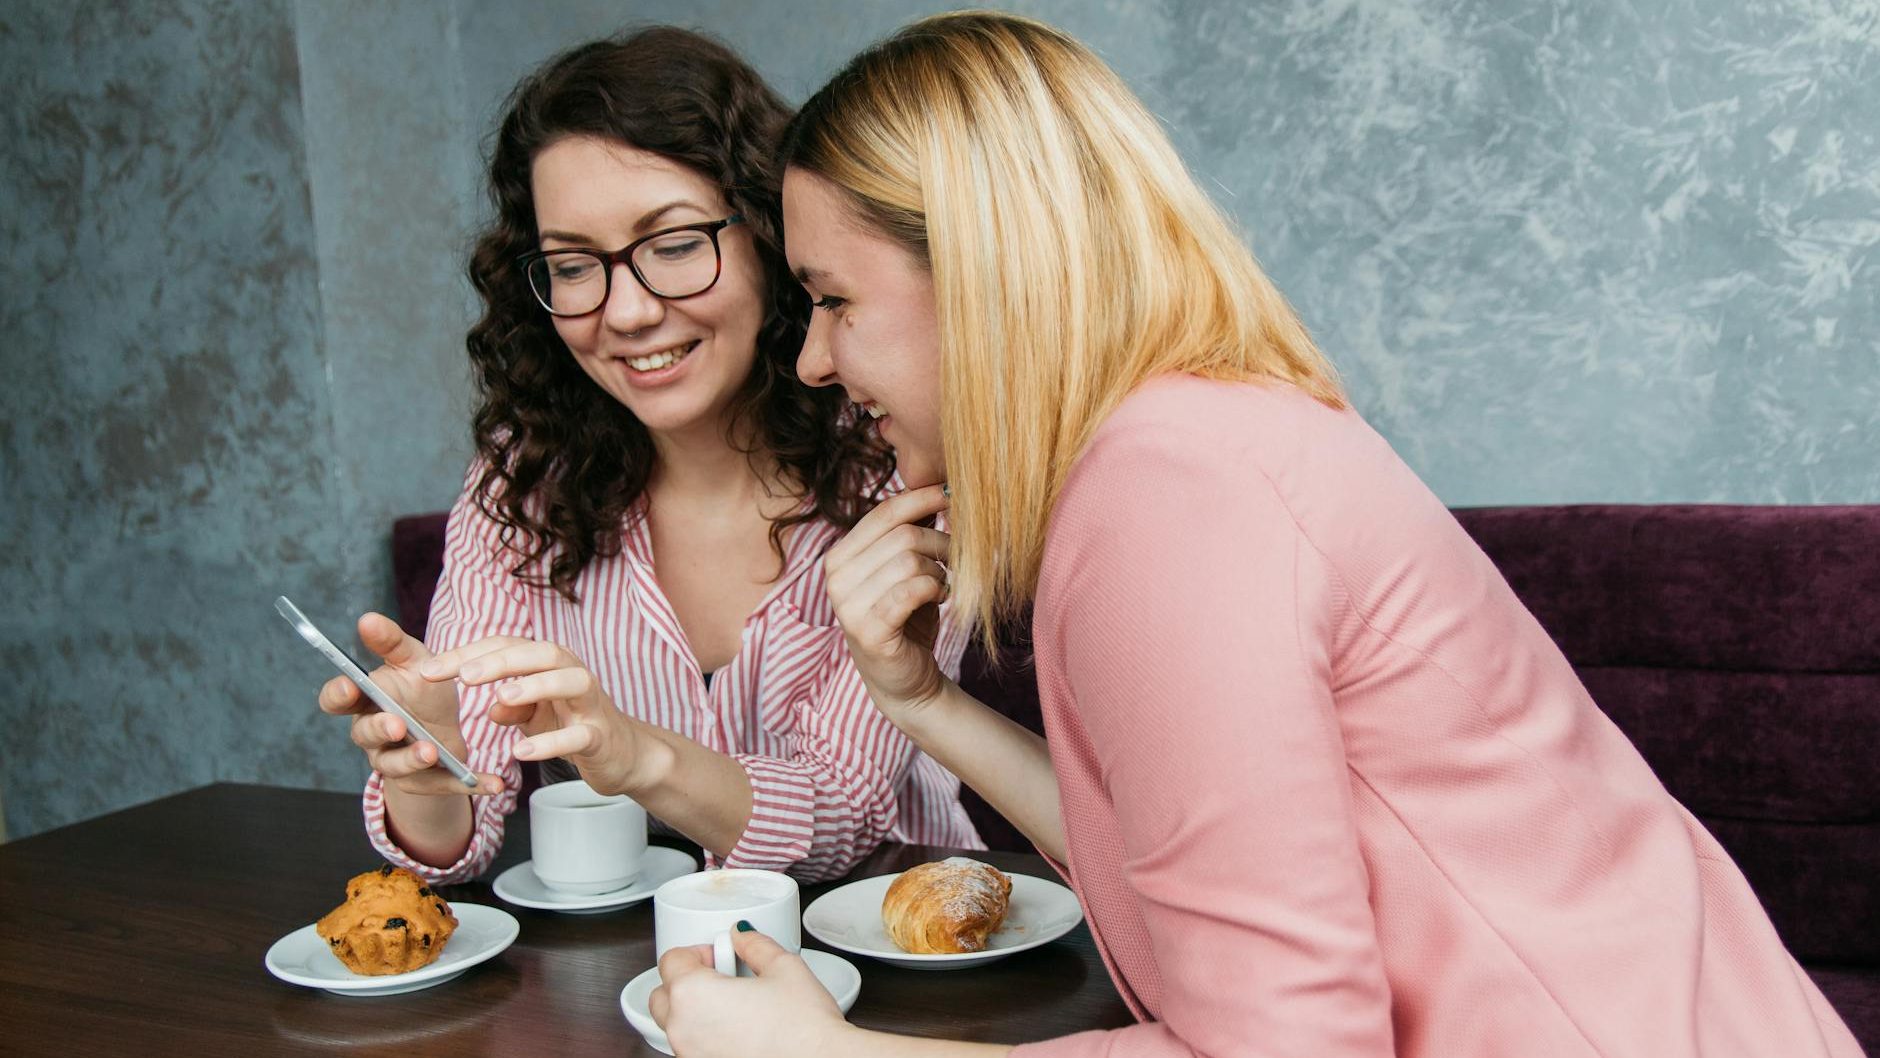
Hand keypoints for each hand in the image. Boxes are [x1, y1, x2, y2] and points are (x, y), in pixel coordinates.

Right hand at [317, 613, 502, 796]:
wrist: (445, 725)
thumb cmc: (421, 687)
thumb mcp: (413, 660)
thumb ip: (391, 642)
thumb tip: (367, 618)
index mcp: (365, 700)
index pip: (336, 700)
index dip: (338, 695)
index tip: (350, 687)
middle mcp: (372, 734)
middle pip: (365, 734)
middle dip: (380, 729)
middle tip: (397, 724)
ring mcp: (394, 760)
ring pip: (394, 765)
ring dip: (411, 759)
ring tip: (431, 751)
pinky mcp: (422, 781)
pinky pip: (441, 785)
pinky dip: (467, 784)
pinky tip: (492, 783)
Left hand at [418, 637, 645, 794]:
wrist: (621, 755)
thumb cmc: (572, 724)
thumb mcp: (534, 715)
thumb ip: (511, 707)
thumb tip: (489, 706)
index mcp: (550, 664)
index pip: (506, 647)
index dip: (466, 656)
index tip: (428, 672)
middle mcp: (573, 673)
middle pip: (540, 652)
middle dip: (501, 660)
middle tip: (463, 676)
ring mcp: (591, 704)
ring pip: (570, 681)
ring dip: (535, 686)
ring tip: (500, 698)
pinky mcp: (601, 736)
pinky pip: (579, 735)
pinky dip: (550, 743)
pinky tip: (521, 752)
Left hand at [650, 929, 850, 1057]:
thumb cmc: (803, 1028)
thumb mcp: (783, 966)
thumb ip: (754, 943)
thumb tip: (743, 935)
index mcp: (693, 994)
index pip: (671, 960)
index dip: (698, 951)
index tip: (720, 954)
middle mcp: (683, 1029)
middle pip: (662, 995)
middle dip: (686, 981)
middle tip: (721, 977)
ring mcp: (691, 1055)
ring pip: (676, 1025)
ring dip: (694, 1010)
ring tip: (734, 1005)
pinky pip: (693, 1047)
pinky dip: (706, 1036)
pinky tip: (739, 1030)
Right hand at [823, 484, 952, 717]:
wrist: (904, 679)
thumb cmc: (906, 619)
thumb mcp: (904, 570)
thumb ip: (910, 534)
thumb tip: (936, 489)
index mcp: (839, 556)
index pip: (883, 514)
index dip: (920, 499)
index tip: (950, 494)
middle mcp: (836, 577)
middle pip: (902, 535)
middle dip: (940, 543)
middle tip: (957, 558)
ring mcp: (847, 605)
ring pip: (910, 561)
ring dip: (939, 570)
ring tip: (944, 584)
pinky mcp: (868, 630)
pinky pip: (911, 591)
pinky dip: (935, 589)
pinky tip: (941, 598)